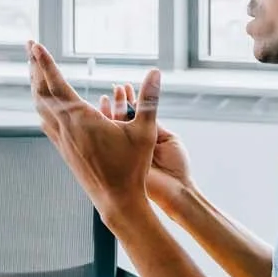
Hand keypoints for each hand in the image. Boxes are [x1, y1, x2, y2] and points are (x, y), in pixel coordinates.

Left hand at [28, 43, 160, 223]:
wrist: (117, 200)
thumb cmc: (132, 168)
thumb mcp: (145, 131)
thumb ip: (149, 99)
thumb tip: (156, 72)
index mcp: (81, 119)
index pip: (56, 83)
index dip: (45, 62)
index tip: (34, 45)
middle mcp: (66, 128)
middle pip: (41, 91)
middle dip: (34, 68)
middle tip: (30, 48)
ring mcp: (62, 140)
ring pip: (40, 107)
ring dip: (36, 86)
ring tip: (34, 70)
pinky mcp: (64, 150)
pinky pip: (46, 122)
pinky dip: (41, 105)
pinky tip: (44, 104)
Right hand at [100, 79, 191, 209]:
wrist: (177, 190)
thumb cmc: (177, 167)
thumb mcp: (167, 138)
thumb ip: (154, 123)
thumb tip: (142, 107)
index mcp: (145, 138)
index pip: (135, 116)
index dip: (130, 101)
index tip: (125, 87)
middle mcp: (133, 145)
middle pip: (122, 120)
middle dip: (118, 103)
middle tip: (116, 88)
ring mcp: (124, 153)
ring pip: (113, 129)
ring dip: (109, 112)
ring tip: (107, 96)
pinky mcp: (118, 162)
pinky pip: (108, 142)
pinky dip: (104, 128)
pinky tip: (100, 116)